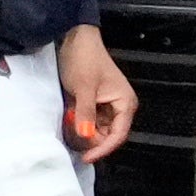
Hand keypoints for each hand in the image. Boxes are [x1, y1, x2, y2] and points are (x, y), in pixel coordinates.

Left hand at [55, 23, 134, 162]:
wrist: (75, 39)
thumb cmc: (84, 59)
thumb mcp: (84, 87)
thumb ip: (85, 113)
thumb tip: (84, 135)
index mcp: (125, 103)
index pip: (118, 135)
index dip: (103, 149)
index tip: (86, 157)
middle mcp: (119, 107)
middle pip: (108, 136)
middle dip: (91, 140)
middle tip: (72, 135)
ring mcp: (106, 107)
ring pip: (97, 131)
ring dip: (83, 132)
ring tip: (70, 123)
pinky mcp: (94, 105)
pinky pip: (89, 123)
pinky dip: (79, 124)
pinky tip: (70, 119)